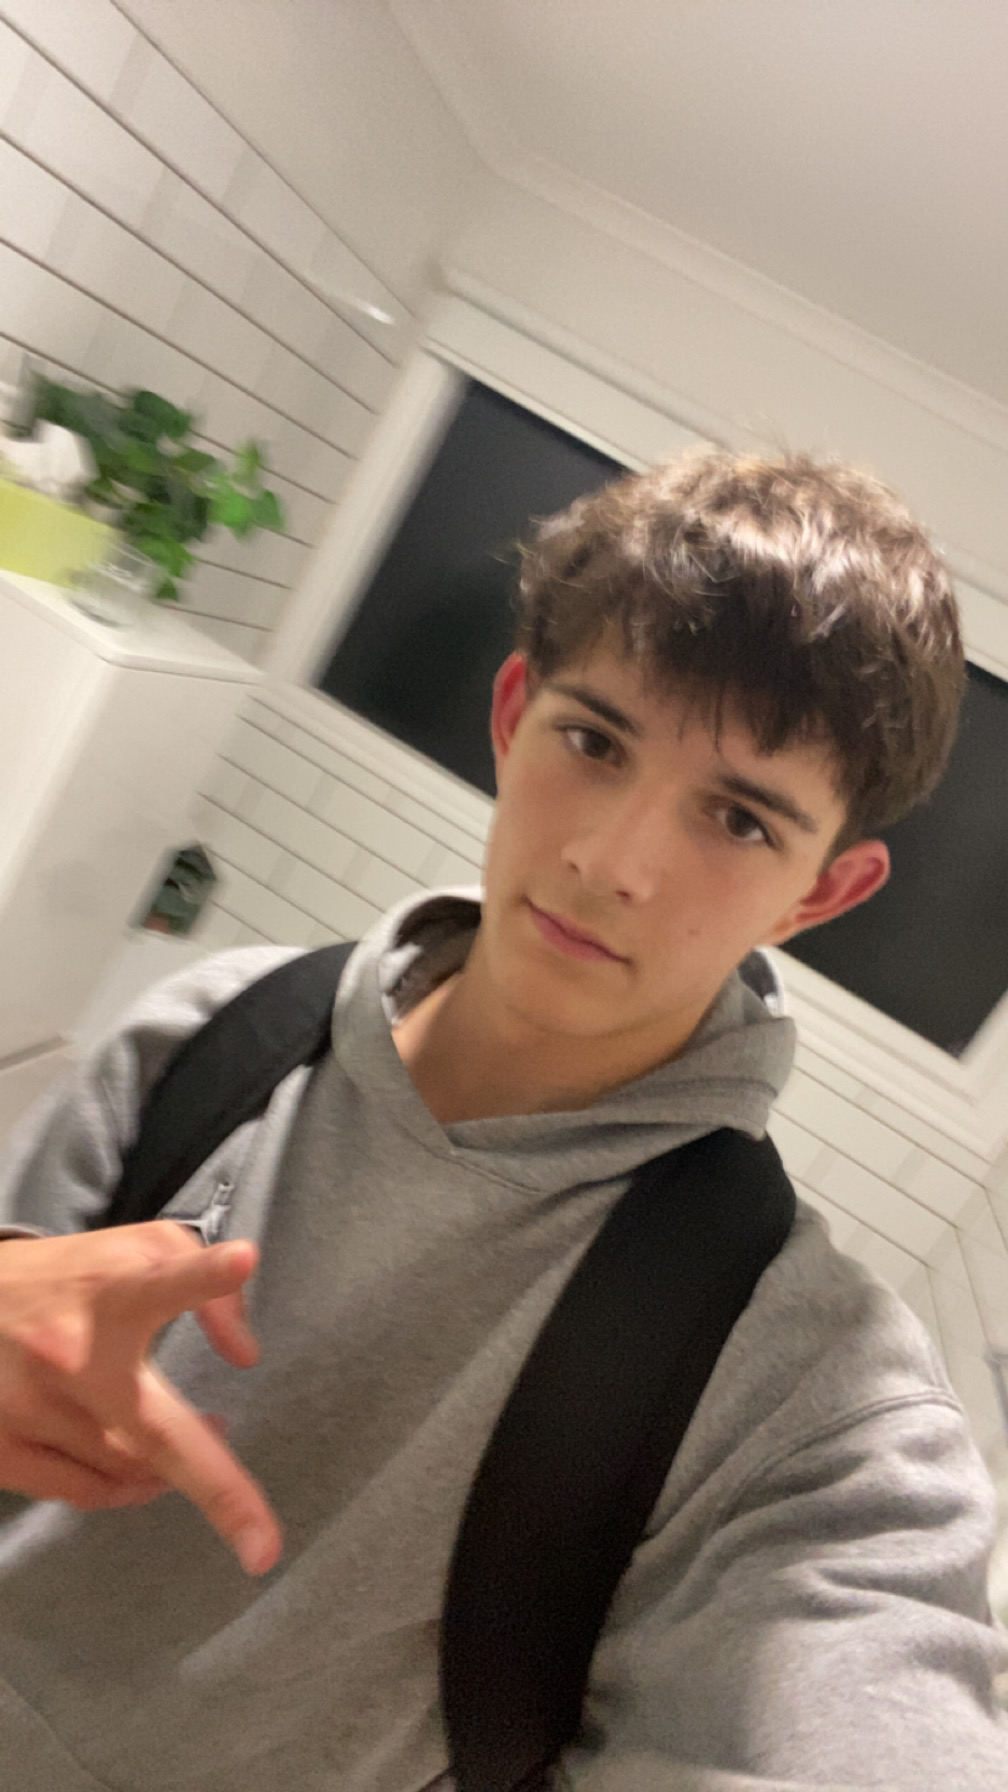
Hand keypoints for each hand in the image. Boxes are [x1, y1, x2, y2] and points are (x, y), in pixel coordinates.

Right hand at [0, 1223, 281, 1573]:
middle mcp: (68, 1352)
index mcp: (108, 1290)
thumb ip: (202, 1280)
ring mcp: (31, 1408)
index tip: (242, 1260)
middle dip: (219, 1491)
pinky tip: (149, 1475)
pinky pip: (86, 1492)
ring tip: (197, 1439)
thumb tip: (245, 1355)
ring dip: (172, 1469)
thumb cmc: (63, 1280)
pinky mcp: (2, 1449)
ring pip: (129, 1470)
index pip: (162, 1278)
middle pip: (155, 1433)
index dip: (205, 1276)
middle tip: (265, 1548)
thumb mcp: (134, 1250)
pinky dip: (126, 1489)